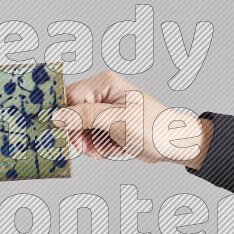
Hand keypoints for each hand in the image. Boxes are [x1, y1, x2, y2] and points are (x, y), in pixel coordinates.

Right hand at [51, 71, 212, 168]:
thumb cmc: (154, 128)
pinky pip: (92, 136)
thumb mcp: (117, 121)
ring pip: (80, 128)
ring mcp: (105, 109)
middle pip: (72, 114)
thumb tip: (59, 116)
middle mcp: (103, 93)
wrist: (174, 144)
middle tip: (89, 149)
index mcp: (104, 84)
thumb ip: (86, 116)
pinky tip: (113, 149)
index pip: (69, 96)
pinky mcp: (109, 124)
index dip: (66, 118)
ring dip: (90, 143)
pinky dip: (99, 146)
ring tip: (105, 150)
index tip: (68, 135)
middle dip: (80, 135)